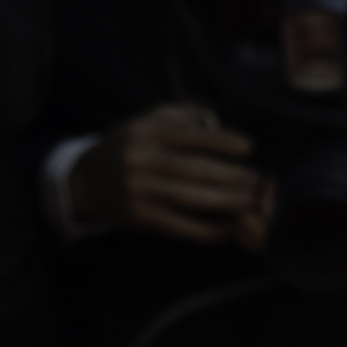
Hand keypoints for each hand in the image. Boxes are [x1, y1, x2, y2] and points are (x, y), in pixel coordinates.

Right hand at [70, 101, 271, 248]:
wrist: (88, 180)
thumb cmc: (130, 146)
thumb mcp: (147, 120)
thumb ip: (183, 116)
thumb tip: (219, 126)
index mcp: (144, 133)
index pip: (189, 136)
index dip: (221, 142)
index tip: (248, 147)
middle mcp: (139, 161)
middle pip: (195, 169)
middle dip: (232, 175)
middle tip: (258, 179)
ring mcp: (139, 191)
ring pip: (191, 198)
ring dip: (227, 201)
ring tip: (250, 200)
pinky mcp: (141, 218)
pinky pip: (182, 227)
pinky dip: (208, 230)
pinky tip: (228, 227)